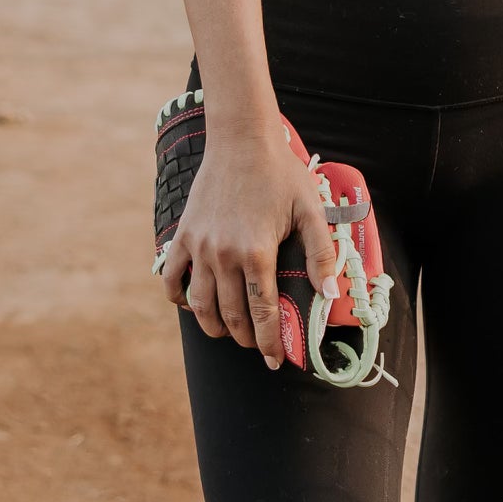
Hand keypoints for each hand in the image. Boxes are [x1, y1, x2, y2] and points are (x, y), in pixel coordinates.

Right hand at [157, 120, 339, 366]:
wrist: (241, 141)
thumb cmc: (280, 174)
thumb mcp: (310, 210)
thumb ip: (322, 254)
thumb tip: (331, 293)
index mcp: (256, 253)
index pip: (263, 313)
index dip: (269, 343)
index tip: (275, 361)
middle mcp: (223, 256)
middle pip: (231, 315)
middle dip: (245, 338)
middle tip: (257, 344)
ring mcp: (198, 247)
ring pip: (200, 305)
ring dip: (214, 327)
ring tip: (228, 332)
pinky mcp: (182, 236)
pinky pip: (172, 279)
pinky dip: (180, 298)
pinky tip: (194, 304)